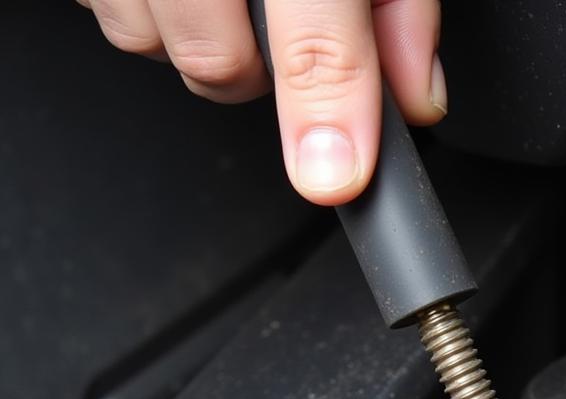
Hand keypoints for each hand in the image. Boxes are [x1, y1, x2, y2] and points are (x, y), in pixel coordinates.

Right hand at [81, 0, 446, 203]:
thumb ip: (398, 3)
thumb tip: (416, 95)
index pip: (312, 24)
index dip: (326, 102)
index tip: (332, 170)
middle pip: (214, 61)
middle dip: (258, 76)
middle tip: (278, 29)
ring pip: (147, 41)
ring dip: (197, 38)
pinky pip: (104, 7)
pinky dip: (147, 6)